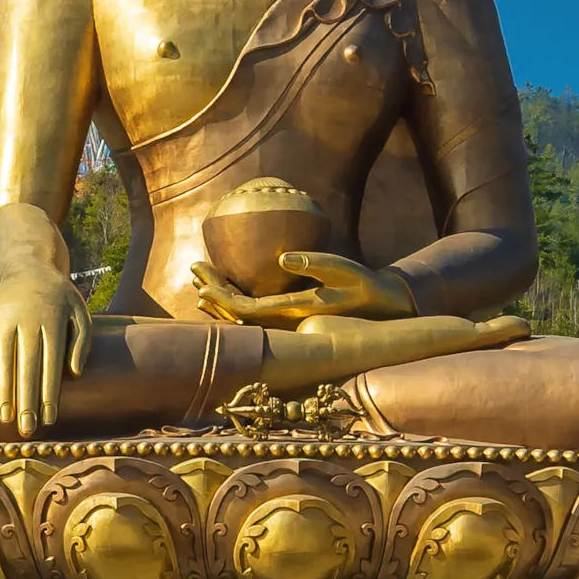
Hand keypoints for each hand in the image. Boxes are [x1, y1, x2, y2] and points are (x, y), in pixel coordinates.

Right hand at [0, 270, 90, 434]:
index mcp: (52, 320)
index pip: (51, 363)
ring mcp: (4, 321)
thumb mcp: (80, 311)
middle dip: (26, 400)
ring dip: (4, 394)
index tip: (49, 418)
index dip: (49, 392)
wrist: (27, 265)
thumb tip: (75, 374)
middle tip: (27, 429)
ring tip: (8, 420)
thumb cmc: (59, 297)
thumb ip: (82, 341)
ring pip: (3, 362)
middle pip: (26, 367)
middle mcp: (27, 321)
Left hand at [189, 249, 418, 325]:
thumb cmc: (365, 286)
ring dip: (222, 298)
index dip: (223, 299)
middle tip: (194, 269)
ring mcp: (288, 320)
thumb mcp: (345, 270)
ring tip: (199, 279)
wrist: (385, 307)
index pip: (248, 310)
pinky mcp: (292, 314)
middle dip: (215, 293)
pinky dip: (236, 304)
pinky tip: (224, 295)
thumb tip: (282, 258)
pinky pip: (256, 314)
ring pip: (245, 316)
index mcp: (294, 311)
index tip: (203, 285)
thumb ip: (315, 263)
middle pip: (239, 314)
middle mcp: (286, 321)